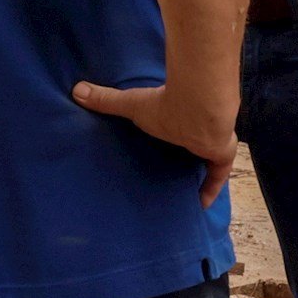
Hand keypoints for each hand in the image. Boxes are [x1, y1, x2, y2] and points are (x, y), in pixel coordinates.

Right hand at [72, 78, 237, 207]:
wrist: (198, 110)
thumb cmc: (166, 105)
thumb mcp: (132, 105)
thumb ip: (107, 100)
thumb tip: (76, 90)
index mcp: (178, 117)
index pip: (174, 128)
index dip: (170, 137)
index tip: (162, 147)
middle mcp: (197, 130)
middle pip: (191, 147)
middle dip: (184, 158)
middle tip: (170, 176)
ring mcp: (211, 143)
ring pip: (206, 161)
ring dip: (197, 174)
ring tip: (183, 193)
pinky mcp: (221, 156)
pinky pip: (216, 178)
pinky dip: (209, 191)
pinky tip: (200, 206)